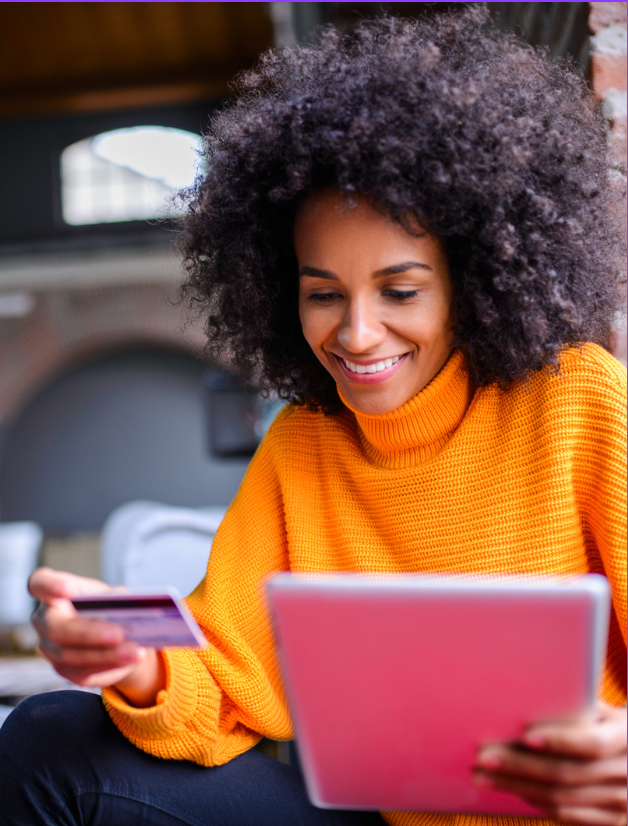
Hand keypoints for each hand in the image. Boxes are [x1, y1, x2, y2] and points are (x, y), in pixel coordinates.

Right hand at [29, 567, 163, 705]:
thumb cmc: (108, 606)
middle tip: (118, 634)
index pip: (40, 583)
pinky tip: (131, 659)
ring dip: (106, 655)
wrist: (114, 634)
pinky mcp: (64, 670)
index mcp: (53, 591)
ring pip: (71, 656)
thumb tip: (126, 611)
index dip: (49, 586)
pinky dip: (110, 665)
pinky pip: (84, 672)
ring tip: (134, 651)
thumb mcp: (113, 596)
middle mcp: (44, 620)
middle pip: (57, 628)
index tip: (66, 589)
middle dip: (89, 633)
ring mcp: (50, 648)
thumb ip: (115, 600)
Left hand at [474, 702, 626, 825]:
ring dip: (516, 787)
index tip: (525, 736)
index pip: (591, 743)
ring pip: (560, 799)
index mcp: (626, 738)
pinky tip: (510, 788)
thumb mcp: (603, 711)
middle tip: (484, 757)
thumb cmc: (608, 724)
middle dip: (519, 766)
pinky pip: (565, 815)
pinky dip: (534, 801)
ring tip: (484, 775)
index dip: (559, 741)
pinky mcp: (611, 823)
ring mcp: (622, 804)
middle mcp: (627, 773)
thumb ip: (575, 708)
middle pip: (566, 774)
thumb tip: (524, 696)